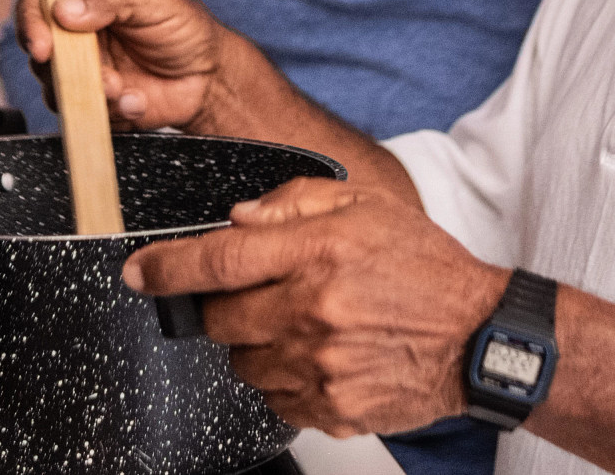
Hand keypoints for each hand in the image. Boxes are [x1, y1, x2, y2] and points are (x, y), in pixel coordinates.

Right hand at [14, 0, 227, 128]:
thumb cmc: (182, 26)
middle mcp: (75, 32)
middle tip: (100, 75)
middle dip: (64, 68)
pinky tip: (137, 100)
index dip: (31, 21)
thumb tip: (63, 8)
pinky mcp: (94, 100)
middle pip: (40, 50)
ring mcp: (82, 68)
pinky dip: (112, 109)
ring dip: (90, 91)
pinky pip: (84, 112)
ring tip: (122, 88)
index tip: (44, 46)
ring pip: (56, 86)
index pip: (37, 1)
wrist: (208, 75)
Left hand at [122, 178, 507, 437]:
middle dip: (225, 307)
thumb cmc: (422, 268)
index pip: (218, 260)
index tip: (137, 273)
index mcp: (318, 254)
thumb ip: (293, 204)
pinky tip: (322, 358)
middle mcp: (313, 311)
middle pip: (220, 320)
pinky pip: (275, 401)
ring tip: (304, 327)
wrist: (477, 336)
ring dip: (257, 346)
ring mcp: (321, 367)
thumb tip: (237, 220)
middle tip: (264, 297)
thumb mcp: (364, 206)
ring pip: (243, 365)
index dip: (166, 268)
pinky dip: (286, 381)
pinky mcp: (332, 409)